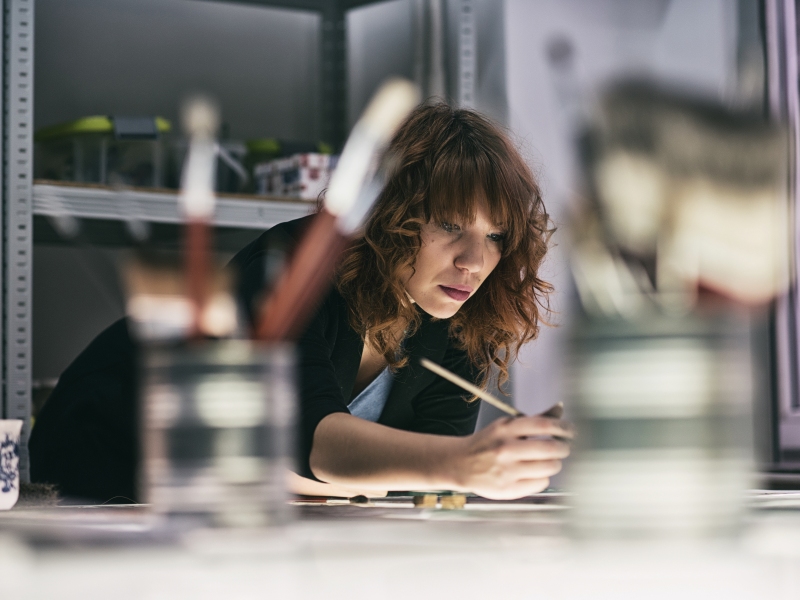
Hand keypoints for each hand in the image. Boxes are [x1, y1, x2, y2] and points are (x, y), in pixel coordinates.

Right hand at [449, 415, 572, 499]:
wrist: (460, 464)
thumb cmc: (488, 443)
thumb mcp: (506, 425)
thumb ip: (534, 419)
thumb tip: (560, 409)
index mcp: (506, 429)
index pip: (544, 425)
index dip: (563, 427)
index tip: (570, 431)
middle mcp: (506, 449)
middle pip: (550, 448)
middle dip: (564, 448)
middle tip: (564, 447)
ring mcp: (507, 471)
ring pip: (549, 468)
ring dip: (555, 463)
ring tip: (550, 461)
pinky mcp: (508, 489)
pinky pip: (541, 483)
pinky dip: (544, 477)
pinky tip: (536, 473)